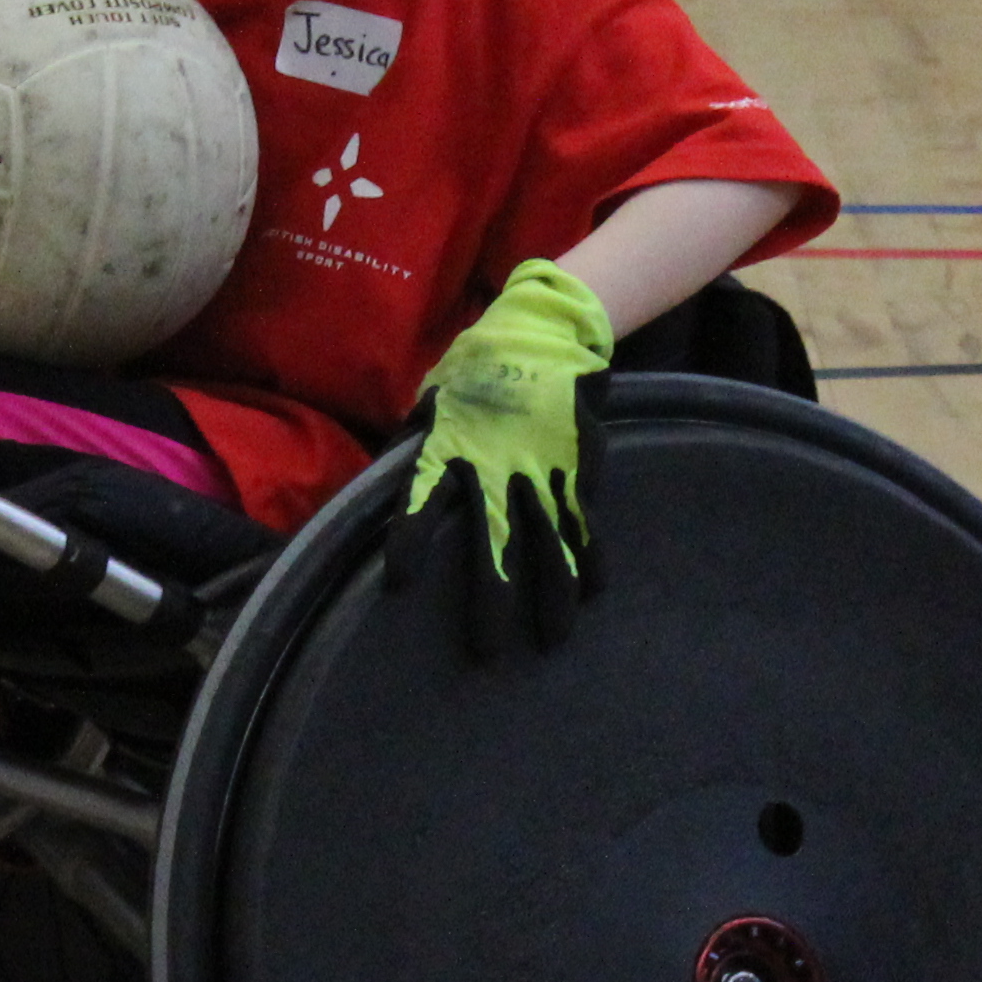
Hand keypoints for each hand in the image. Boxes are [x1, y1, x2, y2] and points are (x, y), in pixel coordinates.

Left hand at [387, 260, 612, 659]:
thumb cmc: (477, 366)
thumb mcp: (433, 396)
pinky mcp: (577, 464)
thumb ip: (414, 437)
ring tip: (554, 640)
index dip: (410, 539)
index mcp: (450, 447)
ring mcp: (542, 469)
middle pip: (492, 544)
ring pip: (548, 542)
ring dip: (552, 595)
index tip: (400, 582)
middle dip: (491, 600)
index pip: (421, 499)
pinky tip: (595, 591)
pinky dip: (591, 556)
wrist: (543, 328)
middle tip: (487, 654)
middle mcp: (496, 467)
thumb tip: (386, 469)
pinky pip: (584, 518)